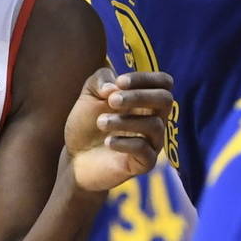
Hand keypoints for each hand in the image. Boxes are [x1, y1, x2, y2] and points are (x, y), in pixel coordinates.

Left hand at [65, 67, 172, 191]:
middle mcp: (154, 118)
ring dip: (124, 121)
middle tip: (112, 101)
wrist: (74, 155)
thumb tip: (114, 87)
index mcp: (145, 99)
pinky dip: (125, 143)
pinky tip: (108, 142)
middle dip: (139, 96)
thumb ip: (101, 79)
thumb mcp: (89, 93)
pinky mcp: (144, 163)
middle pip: (166, 99)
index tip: (120, 82)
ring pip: (154, 125)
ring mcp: (152, 142)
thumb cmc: (86, 121)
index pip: (163, 82)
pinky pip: (145, 150)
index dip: (146, 78)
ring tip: (101, 122)